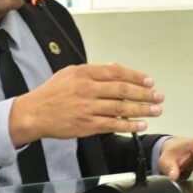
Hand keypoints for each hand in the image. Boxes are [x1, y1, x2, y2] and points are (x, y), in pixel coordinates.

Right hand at [9, 63, 163, 145]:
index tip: (149, 81)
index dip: (136, 77)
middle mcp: (87, 89)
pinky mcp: (86, 125)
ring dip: (142, 109)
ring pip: (121, 108)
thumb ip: (94, 71)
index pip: (116, 72)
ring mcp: (87, 108)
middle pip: (123, 90)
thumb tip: (115, 66)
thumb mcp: (70, 74)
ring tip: (156, 110)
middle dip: (145, 93)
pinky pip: (113, 124)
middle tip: (158, 96)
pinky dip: (129, 125)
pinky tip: (140, 125)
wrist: (33, 113)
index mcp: (84, 73)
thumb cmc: (51, 93)